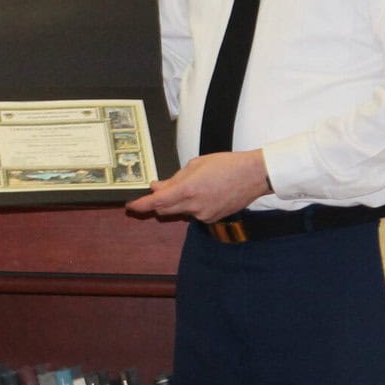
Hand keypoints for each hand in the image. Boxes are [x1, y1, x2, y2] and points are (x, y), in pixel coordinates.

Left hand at [126, 150, 269, 222]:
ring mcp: (204, 215)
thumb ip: (174, 178)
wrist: (254, 176)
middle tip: (160, 188)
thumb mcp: (196, 164)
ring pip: (179, 211)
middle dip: (158, 201)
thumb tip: (158, 187)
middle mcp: (194, 206)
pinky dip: (191, 205)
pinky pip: (193, 214)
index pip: (157, 202)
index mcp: (188, 189)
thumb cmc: (227, 165)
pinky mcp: (212, 219)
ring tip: (192, 185)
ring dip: (177, 202)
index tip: (131, 206)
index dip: (141, 205)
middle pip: (164, 210)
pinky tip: (204, 193)